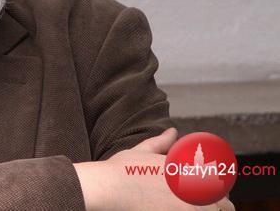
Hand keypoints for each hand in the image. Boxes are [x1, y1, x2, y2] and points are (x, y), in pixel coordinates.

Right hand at [74, 128, 233, 210]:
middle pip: (225, 206)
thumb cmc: (122, 170)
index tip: (209, 192)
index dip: (218, 190)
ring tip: (188, 206)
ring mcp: (190, 207)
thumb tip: (173, 131)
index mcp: (191, 171)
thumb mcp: (143, 151)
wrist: (110, 189)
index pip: (222, 185)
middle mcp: (196, 190)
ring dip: (208, 210)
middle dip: (217, 204)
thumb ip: (162, 142)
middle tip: (196, 202)